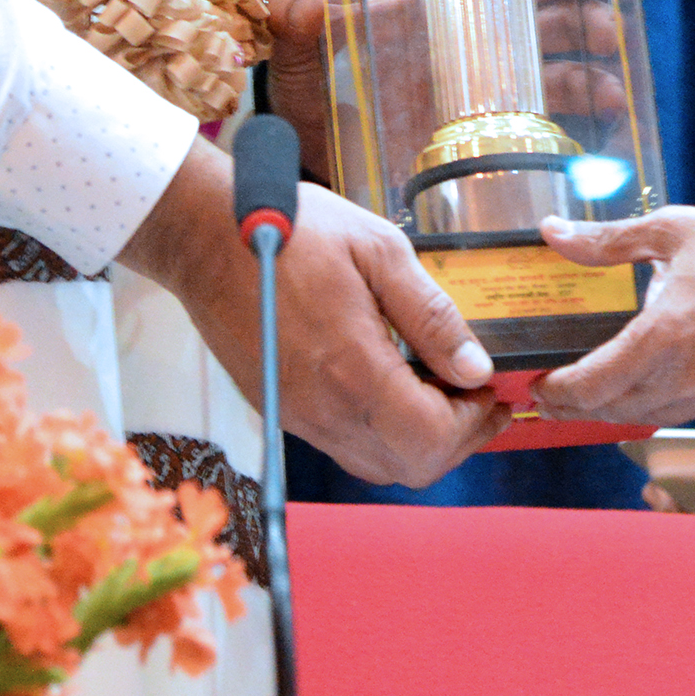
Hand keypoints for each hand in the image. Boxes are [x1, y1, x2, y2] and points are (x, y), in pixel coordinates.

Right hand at [119, 142, 507, 488]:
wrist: (204, 236)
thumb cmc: (291, 228)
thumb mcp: (379, 250)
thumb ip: (432, 315)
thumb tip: (476, 367)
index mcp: (354, 370)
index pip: (432, 440)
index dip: (474, 424)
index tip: (490, 391)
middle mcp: (324, 410)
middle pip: (410, 467)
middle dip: (457, 439)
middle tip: (478, 398)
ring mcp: (298, 416)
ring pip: (378, 464)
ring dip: (420, 440)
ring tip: (443, 392)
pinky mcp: (281, 410)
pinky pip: (345, 445)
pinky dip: (383, 432)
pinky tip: (394, 386)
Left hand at [273, 0, 633, 189]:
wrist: (314, 159)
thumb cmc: (312, 99)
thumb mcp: (302, 63)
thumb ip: (298, 33)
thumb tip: (297, 3)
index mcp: (438, 13)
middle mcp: (471, 50)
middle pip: (546, 25)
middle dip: (587, 24)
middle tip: (609, 34)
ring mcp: (484, 97)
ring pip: (555, 76)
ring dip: (591, 80)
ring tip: (611, 96)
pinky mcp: (486, 142)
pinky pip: (544, 130)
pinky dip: (576, 131)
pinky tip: (598, 141)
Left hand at [526, 202, 694, 427]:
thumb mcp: (669, 230)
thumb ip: (606, 241)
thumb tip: (551, 233)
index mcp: (666, 332)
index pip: (594, 384)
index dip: (559, 393)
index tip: (539, 388)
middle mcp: (692, 374)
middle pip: (617, 409)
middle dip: (581, 405)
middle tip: (557, 395)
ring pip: (655, 417)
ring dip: (624, 407)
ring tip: (601, 389)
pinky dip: (673, 402)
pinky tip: (664, 381)